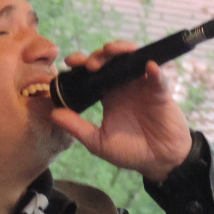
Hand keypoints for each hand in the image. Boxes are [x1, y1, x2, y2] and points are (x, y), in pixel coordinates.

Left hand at [50, 41, 191, 182]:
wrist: (159, 161)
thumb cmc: (130, 152)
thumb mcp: (99, 142)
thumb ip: (77, 128)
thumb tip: (53, 114)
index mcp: (108, 96)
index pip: (92, 73)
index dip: (82, 63)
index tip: (70, 61)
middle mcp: (124, 86)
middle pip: (110, 60)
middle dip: (99, 55)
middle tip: (90, 64)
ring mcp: (142, 86)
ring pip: (132, 59)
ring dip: (121, 51)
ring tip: (110, 52)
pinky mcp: (160, 92)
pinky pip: (158, 77)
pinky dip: (154, 70)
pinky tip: (148, 66)